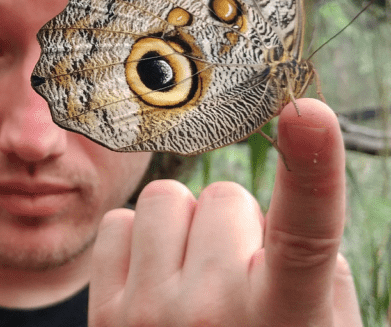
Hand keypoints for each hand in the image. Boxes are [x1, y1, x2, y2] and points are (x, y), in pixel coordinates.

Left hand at [89, 98, 360, 325]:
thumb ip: (311, 265)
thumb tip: (274, 199)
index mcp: (285, 321)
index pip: (304, 235)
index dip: (312, 170)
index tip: (309, 111)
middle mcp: (212, 315)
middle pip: (227, 197)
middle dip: (238, 226)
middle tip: (240, 275)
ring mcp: (149, 314)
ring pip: (170, 198)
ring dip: (189, 227)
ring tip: (197, 275)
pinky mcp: (104, 311)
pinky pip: (121, 222)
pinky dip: (142, 240)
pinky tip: (157, 279)